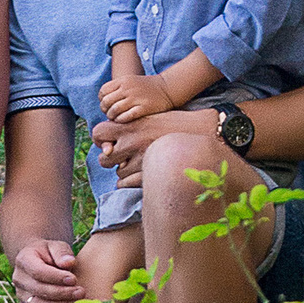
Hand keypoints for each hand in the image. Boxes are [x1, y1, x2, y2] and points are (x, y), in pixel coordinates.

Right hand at [10, 237, 81, 302]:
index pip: (38, 272)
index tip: (74, 279)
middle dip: (62, 293)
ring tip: (77, 301)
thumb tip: (68, 263)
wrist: (41, 263)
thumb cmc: (51, 254)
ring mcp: (21, 295)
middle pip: (38, 290)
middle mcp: (19, 279)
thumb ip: (62, 253)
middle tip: (81, 292)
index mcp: (23, 260)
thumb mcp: (56, 246)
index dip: (56, 278)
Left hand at [93, 107, 214, 175]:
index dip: (101, 139)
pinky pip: (124, 184)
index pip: (98, 133)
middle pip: (103, 159)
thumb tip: (111, 142)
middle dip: (111, 159)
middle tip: (122, 157)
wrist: (204, 133)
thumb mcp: (151, 118)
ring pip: (117, 173)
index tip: (108, 141)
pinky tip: (139, 174)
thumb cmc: (179, 124)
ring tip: (138, 163)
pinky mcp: (148, 175)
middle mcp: (131, 143)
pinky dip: (128, 182)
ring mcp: (139, 161)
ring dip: (124, 170)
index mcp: (131, 126)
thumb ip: (131, 127)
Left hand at [98, 73, 178, 124]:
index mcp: (123, 81)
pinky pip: (125, 117)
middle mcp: (128, 88)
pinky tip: (123, 121)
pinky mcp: (144, 108)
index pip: (103, 91)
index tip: (107, 105)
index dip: (102, 100)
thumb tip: (103, 103)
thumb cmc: (146, 88)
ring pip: (114, 110)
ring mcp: (136, 98)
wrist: (167, 88)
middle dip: (105, 110)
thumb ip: (116, 89)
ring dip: (112, 117)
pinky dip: (121, 120)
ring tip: (116, 118)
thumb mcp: (130, 82)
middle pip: (106, 102)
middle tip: (110, 114)